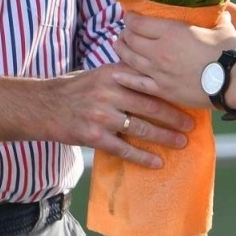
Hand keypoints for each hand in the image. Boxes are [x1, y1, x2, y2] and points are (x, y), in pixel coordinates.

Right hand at [45, 63, 195, 168]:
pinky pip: (124, 148)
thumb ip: (124, 75)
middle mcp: (108, 92)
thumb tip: (154, 77)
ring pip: (141, 128)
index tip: (188, 98)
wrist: (43, 106)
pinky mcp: (94, 136)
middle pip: (150, 106)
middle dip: (174, 117)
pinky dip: (143, 157)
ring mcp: (101, 115)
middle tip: (192, 125)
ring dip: (164, 137)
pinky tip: (157, 162)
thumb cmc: (74, 89)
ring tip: (181, 143)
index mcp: (113, 73)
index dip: (170, 91)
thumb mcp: (98, 73)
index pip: (148, 82)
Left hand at [116, 14, 235, 109]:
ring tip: (117, 45)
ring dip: (121, 50)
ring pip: (130, 59)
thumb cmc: (228, 52)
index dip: (131, 18)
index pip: (139, 22)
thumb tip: (222, 10)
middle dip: (125, 33)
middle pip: (131, 39)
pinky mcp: (162, 89)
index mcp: (171, 31)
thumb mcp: (222, 27)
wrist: (231, 82)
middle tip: (125, 31)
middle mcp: (159, 50)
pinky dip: (125, 77)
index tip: (130, 17)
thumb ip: (217, 18)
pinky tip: (116, 73)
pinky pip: (137, 83)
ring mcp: (158, 71)